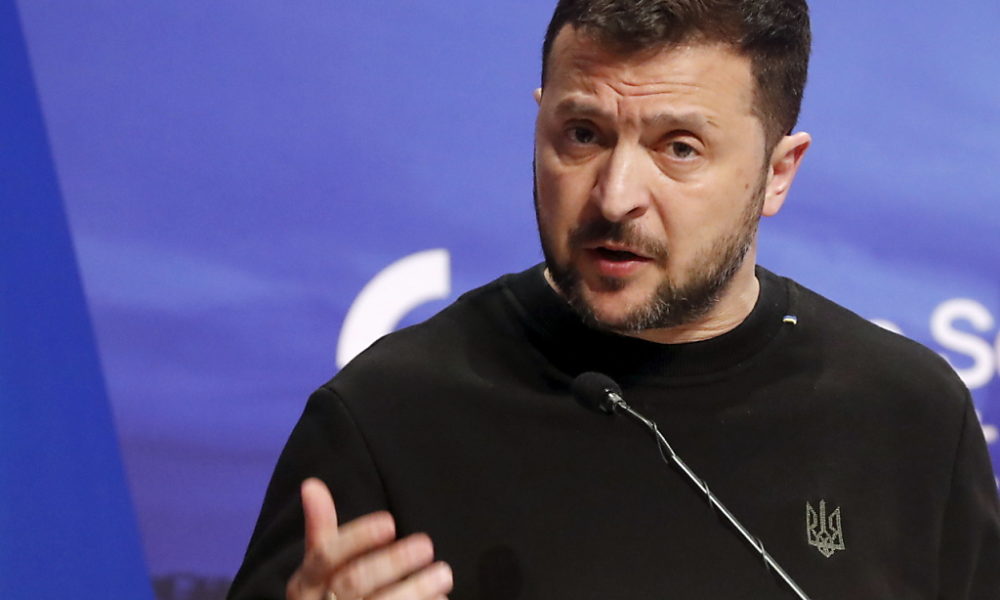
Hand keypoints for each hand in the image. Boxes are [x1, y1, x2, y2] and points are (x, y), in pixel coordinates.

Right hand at [286, 478, 452, 599]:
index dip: (357, 537)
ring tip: (444, 574)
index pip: (325, 556)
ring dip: (415, 591)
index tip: (389, 521)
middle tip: (427, 545)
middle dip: (392, 562)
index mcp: (305, 584)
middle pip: (355, 582)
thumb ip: (320, 529)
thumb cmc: (325, 597)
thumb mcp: (317, 569)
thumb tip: (311, 483)